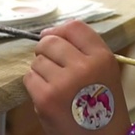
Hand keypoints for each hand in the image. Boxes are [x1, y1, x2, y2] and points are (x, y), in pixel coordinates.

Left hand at [24, 20, 130, 134]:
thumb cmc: (102, 106)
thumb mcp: (106, 71)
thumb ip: (85, 50)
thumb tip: (49, 34)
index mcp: (102, 58)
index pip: (74, 27)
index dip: (60, 30)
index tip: (54, 37)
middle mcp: (84, 67)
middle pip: (51, 41)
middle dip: (46, 49)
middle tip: (50, 61)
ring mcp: (63, 82)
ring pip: (38, 60)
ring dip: (41, 70)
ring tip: (55, 84)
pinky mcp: (46, 99)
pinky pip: (29, 78)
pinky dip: (35, 85)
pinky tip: (48, 95)